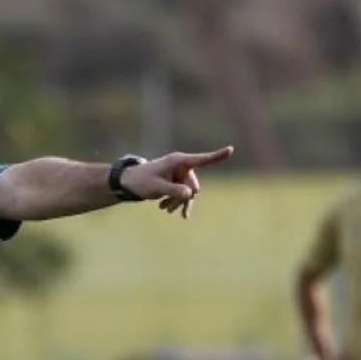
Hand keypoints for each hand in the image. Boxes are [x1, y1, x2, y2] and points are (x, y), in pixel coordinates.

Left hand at [121, 147, 235, 218]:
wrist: (129, 183)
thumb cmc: (141, 181)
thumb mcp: (156, 187)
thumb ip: (174, 191)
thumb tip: (190, 195)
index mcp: (178, 161)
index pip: (201, 159)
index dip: (217, 156)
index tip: (231, 149)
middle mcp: (182, 166)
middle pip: (193, 185)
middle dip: (183, 197)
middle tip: (165, 207)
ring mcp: (180, 175)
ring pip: (189, 193)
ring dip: (178, 202)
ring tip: (163, 208)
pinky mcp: (177, 183)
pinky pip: (184, 196)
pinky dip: (178, 203)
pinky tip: (167, 210)